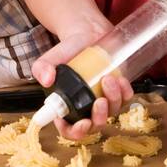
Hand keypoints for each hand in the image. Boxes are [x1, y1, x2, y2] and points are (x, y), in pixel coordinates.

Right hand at [31, 23, 132, 141]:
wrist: (86, 33)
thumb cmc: (68, 49)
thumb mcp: (50, 57)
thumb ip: (42, 67)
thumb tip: (46, 80)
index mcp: (67, 106)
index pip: (69, 129)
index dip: (76, 132)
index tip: (83, 123)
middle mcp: (86, 107)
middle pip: (95, 124)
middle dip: (99, 117)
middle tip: (100, 101)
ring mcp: (103, 100)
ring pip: (112, 111)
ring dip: (113, 100)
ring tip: (108, 79)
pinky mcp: (117, 90)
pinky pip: (125, 99)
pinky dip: (125, 93)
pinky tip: (120, 80)